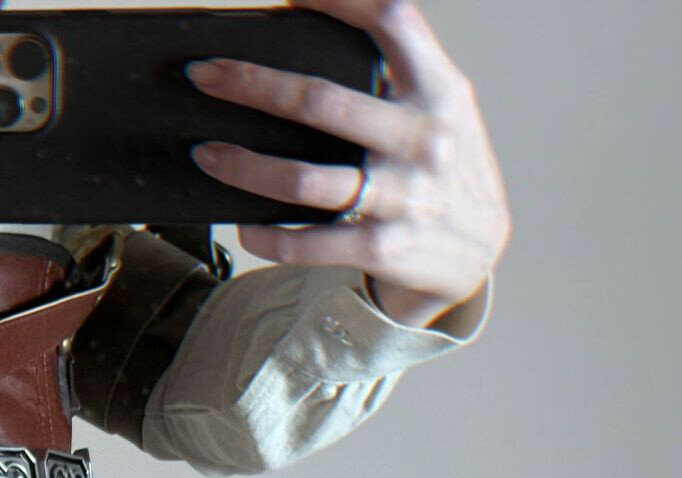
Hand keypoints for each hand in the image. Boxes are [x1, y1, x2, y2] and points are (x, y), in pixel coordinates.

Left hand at [183, 0, 510, 329]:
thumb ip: (395, 73)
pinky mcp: (382, 248)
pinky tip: (242, 224)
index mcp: (439, 90)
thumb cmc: (442, 165)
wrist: (479, 250)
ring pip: (303, 180)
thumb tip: (309, 26)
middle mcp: (424, 138)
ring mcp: (403, 197)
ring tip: (205, 153)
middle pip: (321, 101)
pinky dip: (265, 234)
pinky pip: (305, 243)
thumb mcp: (437, 107)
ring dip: (242, 166)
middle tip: (203, 75)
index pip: (392, 20)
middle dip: (252, 84)